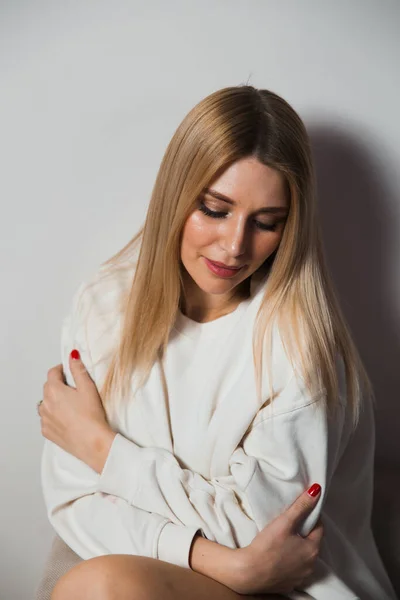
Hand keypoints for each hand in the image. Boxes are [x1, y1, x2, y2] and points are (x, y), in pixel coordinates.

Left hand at [38, 349, 115, 472]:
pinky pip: (47, 419)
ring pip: (46, 404)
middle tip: (74, 389)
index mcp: (54, 390)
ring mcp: (44, 419)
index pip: (52, 373)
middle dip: (58, 385)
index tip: (69, 371)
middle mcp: (45, 404)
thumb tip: (72, 356)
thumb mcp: (88, 387)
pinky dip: (54, 416)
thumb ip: (78, 369)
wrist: (92, 442)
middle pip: (48, 388)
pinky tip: (68, 419)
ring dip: (54, 401)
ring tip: (71, 406)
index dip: (61, 369)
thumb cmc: (91, 415)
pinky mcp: (47, 432)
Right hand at [231, 485, 322, 595]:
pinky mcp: (289, 584)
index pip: (319, 527)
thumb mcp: (284, 522)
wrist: (248, 573)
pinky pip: (294, 569)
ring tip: (283, 538)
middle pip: (312, 542)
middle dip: (304, 532)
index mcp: (312, 549)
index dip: (311, 517)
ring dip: (297, 547)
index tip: (300, 511)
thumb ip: (301, 506)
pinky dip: (290, 561)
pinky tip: (279, 555)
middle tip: (290, 523)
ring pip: (303, 556)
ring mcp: (300, 577)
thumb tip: (316, 491)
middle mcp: (311, 565)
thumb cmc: (266, 546)